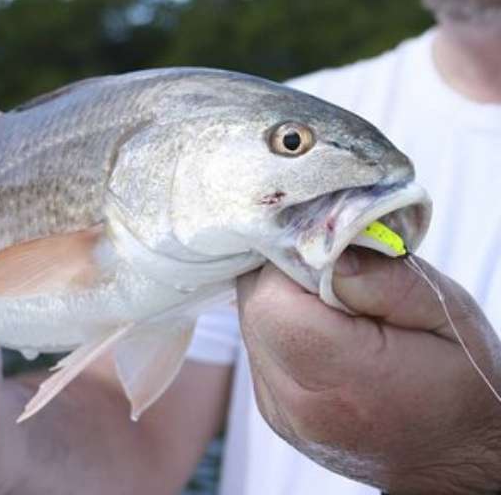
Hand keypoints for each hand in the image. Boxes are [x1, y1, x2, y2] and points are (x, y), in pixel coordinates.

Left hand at [236, 249, 500, 493]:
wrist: (456, 459)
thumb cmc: (459, 379)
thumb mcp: (447, 312)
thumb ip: (383, 278)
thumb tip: (327, 250)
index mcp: (345, 381)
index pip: (273, 301)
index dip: (292, 263)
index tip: (331, 255)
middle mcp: (298, 404)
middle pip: (253, 307)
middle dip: (284, 276)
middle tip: (333, 274)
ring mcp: (279, 412)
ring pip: (250, 322)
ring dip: (282, 299)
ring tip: (334, 306)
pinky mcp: (271, 410)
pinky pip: (258, 344)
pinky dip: (282, 325)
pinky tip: (323, 331)